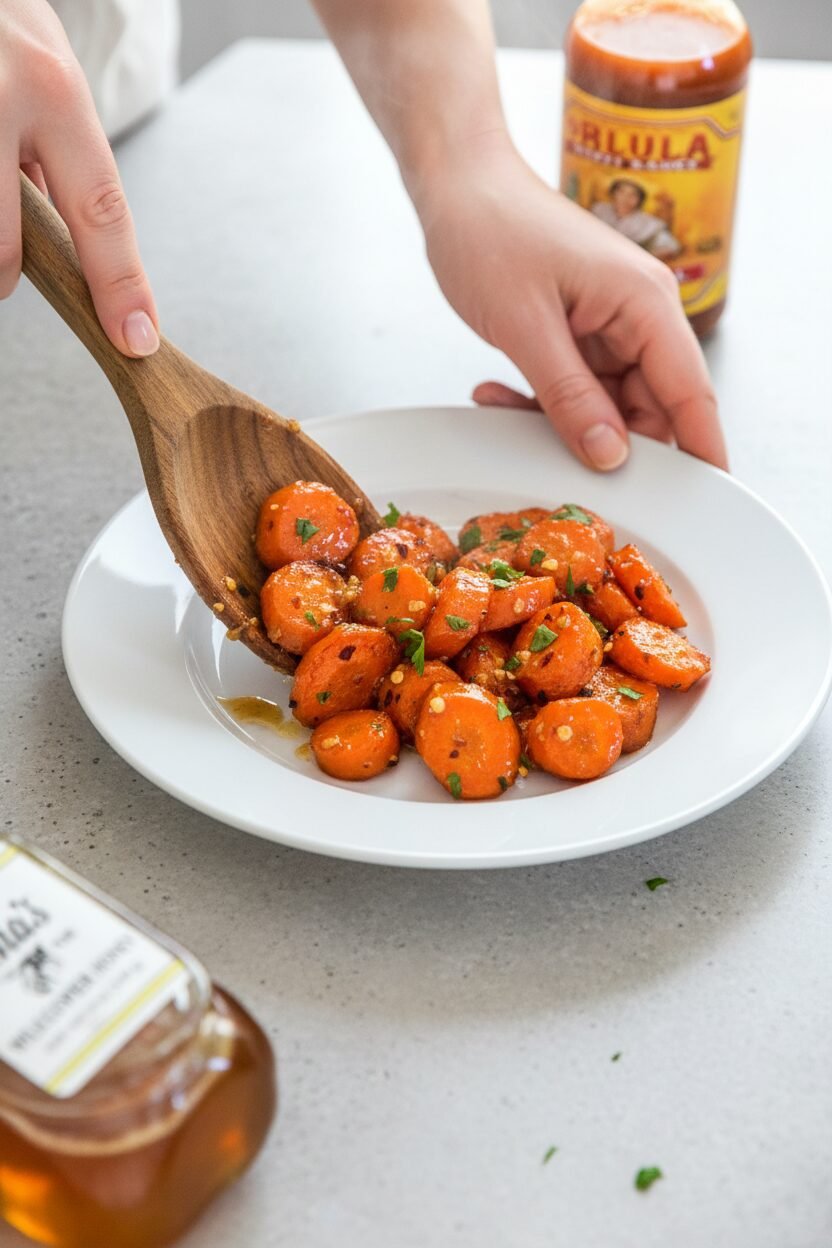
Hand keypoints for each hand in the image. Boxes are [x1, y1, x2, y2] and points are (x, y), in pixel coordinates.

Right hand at [1, 0, 158, 354]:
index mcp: (53, 89)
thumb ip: (55, 155)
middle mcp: (0, 95)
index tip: (136, 340)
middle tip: (5, 276)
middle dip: (4, 273)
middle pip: (5, 244)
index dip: (119, 286)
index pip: (101, 210)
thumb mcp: (43, 75)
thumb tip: (61, 240)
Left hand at [417, 133, 726, 470]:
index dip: (700, 452)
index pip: (691, 393)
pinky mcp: (578, 333)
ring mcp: (608, 325)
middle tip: (556, 464)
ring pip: (606, 406)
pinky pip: (574, 389)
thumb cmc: (490, 229)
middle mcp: (637, 316)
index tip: (702, 501)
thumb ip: (569, 396)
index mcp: (645, 303)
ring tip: (502, 406)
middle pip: (649, 409)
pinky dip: (540, 402)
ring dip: (559, 421)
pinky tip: (496, 395)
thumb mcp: (525, 325)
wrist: (456, 186)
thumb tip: (610, 455)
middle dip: (606, 443)